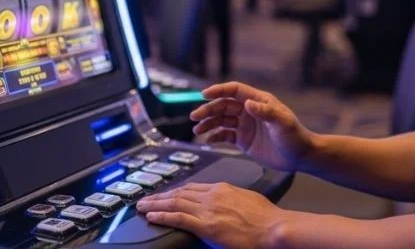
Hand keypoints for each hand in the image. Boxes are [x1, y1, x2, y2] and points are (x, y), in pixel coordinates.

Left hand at [137, 183, 283, 248]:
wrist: (273, 227)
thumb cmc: (266, 217)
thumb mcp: (247, 200)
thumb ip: (231, 199)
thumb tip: (226, 204)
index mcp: (222, 188)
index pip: (192, 187)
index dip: (176, 191)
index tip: (166, 193)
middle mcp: (212, 195)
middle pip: (180, 192)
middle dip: (161, 195)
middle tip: (146, 197)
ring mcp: (207, 209)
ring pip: (174, 202)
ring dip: (155, 203)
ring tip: (141, 205)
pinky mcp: (205, 225)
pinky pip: (178, 217)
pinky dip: (162, 215)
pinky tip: (151, 215)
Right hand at [190, 82, 313, 171]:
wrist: (300, 156)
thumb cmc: (294, 136)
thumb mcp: (282, 123)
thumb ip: (266, 112)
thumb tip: (248, 103)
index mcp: (258, 101)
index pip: (234, 90)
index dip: (218, 90)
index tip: (204, 94)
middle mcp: (249, 110)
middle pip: (223, 105)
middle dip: (208, 109)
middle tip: (195, 117)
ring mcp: (245, 125)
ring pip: (221, 120)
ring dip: (208, 123)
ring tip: (197, 130)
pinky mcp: (243, 139)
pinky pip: (225, 135)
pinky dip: (214, 136)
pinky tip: (208, 140)